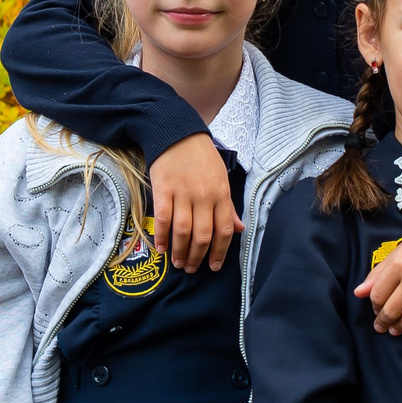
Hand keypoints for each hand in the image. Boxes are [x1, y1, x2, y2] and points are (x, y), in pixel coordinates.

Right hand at [149, 134, 238, 272]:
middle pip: (203, 235)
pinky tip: (162, 248)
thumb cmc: (202, 158)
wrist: (177, 134)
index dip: (220, 252)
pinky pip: (163, 218)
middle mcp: (204, 196)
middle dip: (198, 256)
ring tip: (178, 263)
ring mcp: (183, 193)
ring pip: (183, 231)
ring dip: (180, 251)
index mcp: (221, 194)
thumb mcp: (222, 179)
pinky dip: (162, 236)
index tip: (214, 266)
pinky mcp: (163, 190)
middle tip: (192, 269)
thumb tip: (239, 229)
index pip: (225, 230)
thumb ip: (229, 207)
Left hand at [354, 216, 401, 343]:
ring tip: (396, 331)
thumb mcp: (400, 251)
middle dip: (384, 322)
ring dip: (401, 328)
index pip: (378, 295)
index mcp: (399, 264)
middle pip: (392, 310)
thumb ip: (378, 272)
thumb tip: (358, 293)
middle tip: (382, 327)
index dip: (374, 306)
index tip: (377, 310)